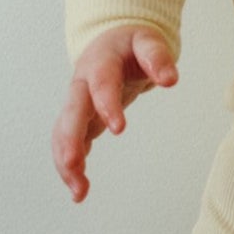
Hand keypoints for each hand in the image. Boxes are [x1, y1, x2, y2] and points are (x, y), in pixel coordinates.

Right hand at [51, 25, 178, 202]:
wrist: (112, 42)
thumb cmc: (131, 44)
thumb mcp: (147, 41)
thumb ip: (158, 57)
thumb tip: (170, 79)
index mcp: (100, 61)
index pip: (101, 82)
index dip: (107, 104)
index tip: (119, 129)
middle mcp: (82, 84)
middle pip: (71, 112)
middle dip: (70, 138)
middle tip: (73, 163)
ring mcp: (77, 103)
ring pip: (63, 132)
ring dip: (66, 161)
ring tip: (79, 191)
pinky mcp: (79, 120)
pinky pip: (69, 143)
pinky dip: (70, 167)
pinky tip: (79, 190)